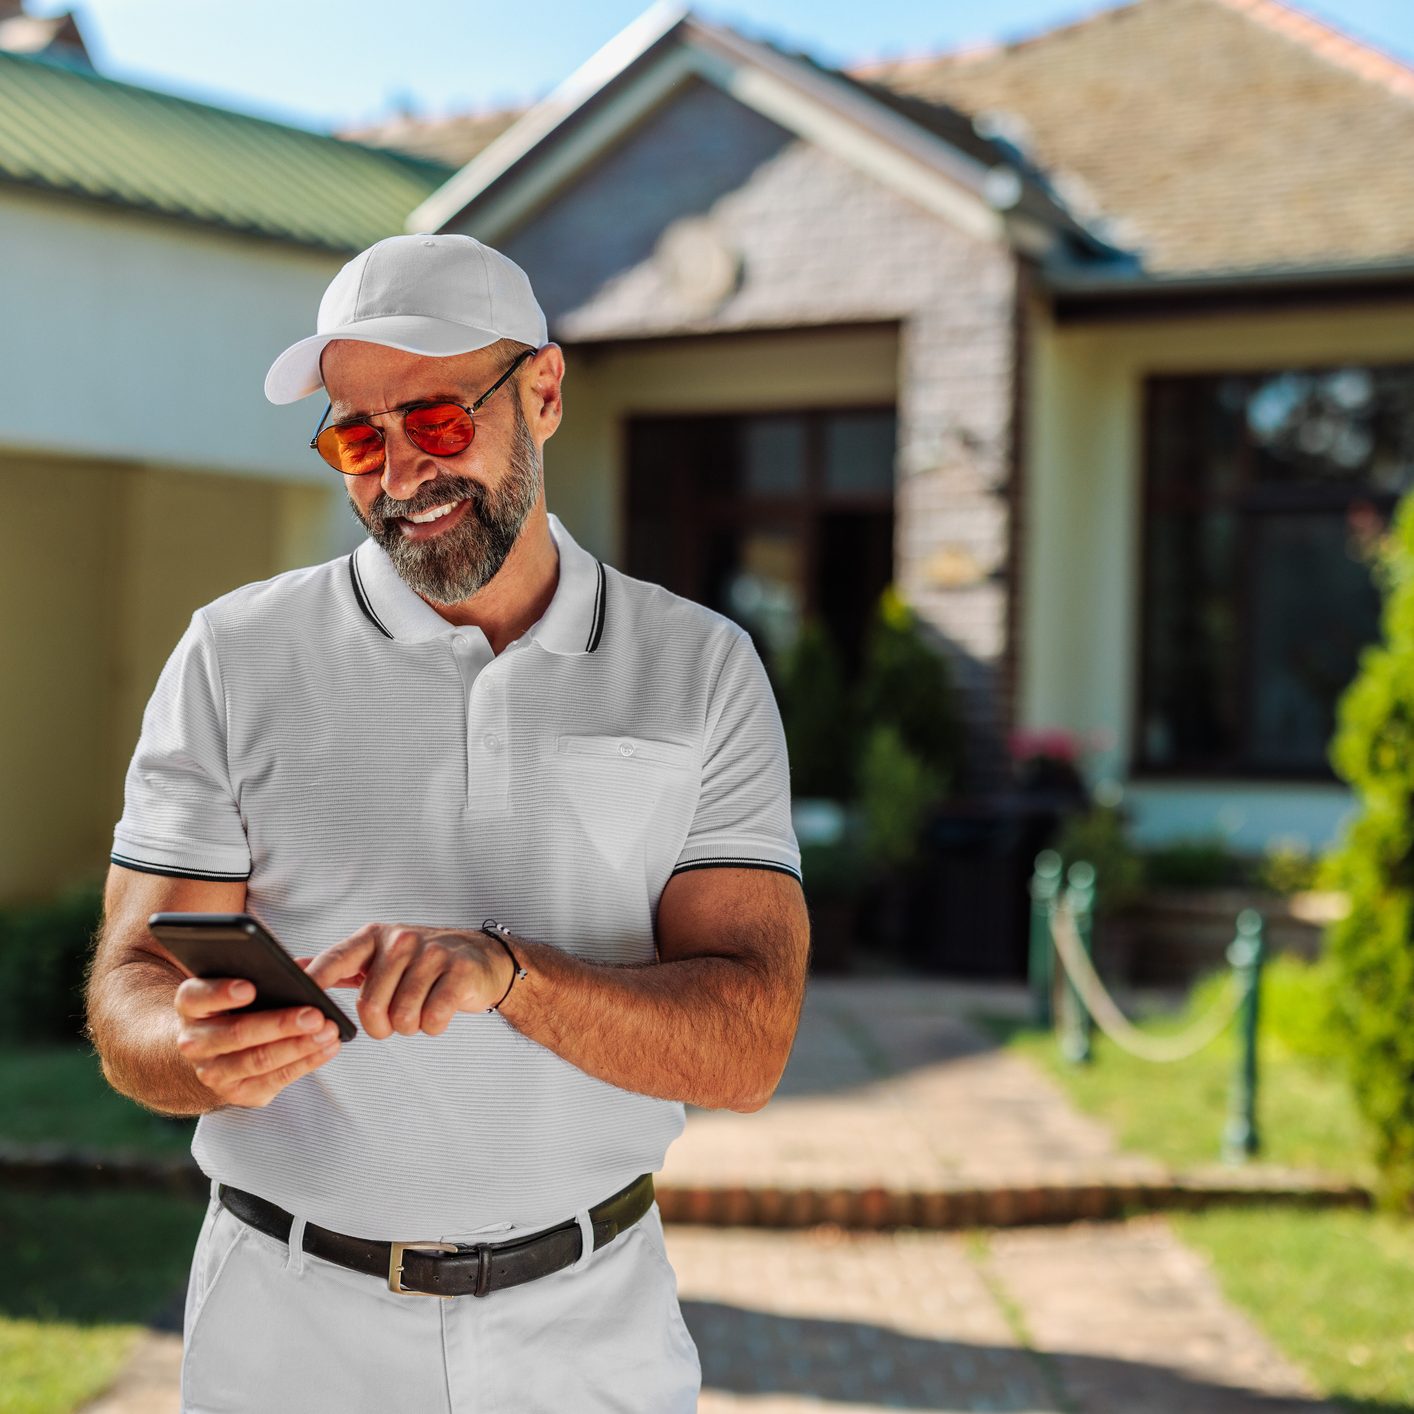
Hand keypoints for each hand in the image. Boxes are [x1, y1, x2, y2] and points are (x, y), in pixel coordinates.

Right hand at [174, 976, 341, 1108]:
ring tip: (329, 1032)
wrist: (215, 1050)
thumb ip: (265, 971)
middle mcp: (194, 1041)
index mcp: (191, 1004)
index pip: (197, 996)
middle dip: (280, 1024)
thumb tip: (305, 968)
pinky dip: (306, 1063)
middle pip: (236, 1033)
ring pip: (258, 1060)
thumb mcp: (239, 982)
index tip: (250, 988)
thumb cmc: (236, 1005)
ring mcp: (213, 1072)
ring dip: (299, 1046)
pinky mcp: (237, 1093)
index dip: (221, 993)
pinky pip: (274, 1080)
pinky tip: (328, 1048)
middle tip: (315, 1015)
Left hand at [303, 924, 513, 1038]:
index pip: (336, 959)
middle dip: (381, 1027)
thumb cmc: (421, 964)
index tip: (299, 1001)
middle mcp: (401, 940)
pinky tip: (440, 1010)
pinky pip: (433, 1019)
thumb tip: (295, 968)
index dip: (316, 980)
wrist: (483, 959)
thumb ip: (340, 964)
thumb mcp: (380, 955)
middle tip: (395, 1020)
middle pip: (371, 1006)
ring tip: (421, 1010)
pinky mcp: (459, 971)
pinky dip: (434, 1026)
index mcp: (374, 936)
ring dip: (410, 1027)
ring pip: (402, 1017)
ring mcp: (432, 954)